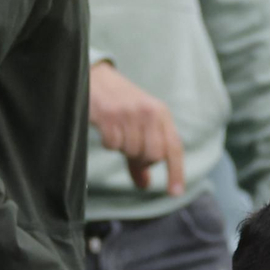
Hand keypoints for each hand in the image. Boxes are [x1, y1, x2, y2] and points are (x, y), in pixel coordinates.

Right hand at [89, 61, 185, 195]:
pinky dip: (108, 142)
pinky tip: (106, 127)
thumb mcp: (137, 124)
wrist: (93, 76)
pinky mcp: (109, 115)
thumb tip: (145, 186)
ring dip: (122, 148)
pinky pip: (112, 145)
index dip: (176, 171)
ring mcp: (129, 113)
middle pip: (153, 155)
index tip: (175, 193)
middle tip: (129, 149)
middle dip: (141, 160)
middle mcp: (149, 112)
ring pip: (131, 152)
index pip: (174, 147)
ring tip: (116, 131)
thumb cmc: (118, 104)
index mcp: (161, 113)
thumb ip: (141, 156)